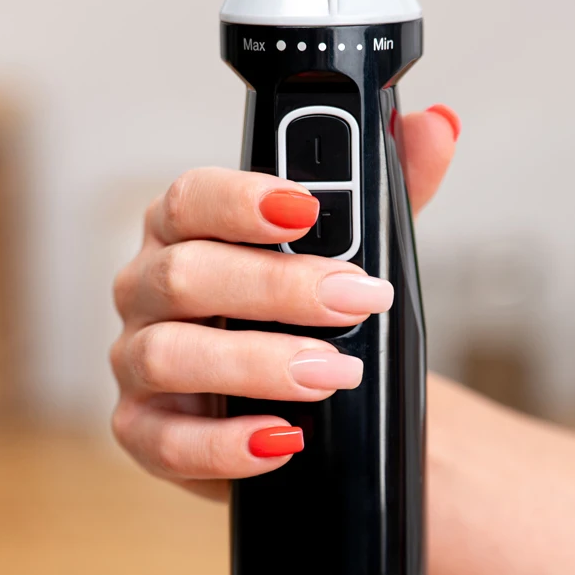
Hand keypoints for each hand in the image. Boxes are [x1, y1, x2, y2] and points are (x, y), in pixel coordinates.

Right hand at [110, 105, 459, 499]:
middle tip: (355, 301)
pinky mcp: (142, 430)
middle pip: (186, 273)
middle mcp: (149, 288)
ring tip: (332, 373)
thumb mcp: (354, 252)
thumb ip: (391, 192)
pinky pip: (163, 440)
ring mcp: (137, 360)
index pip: (190, 198)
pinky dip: (224, 444)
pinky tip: (283, 439)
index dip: (241, 199)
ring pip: (169, 354)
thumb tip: (437, 130)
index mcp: (186, 229)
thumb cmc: (310, 314)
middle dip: (278, 287)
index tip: (304, 208)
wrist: (306, 403)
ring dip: (256, 364)